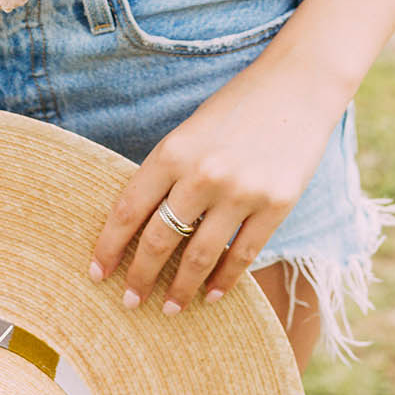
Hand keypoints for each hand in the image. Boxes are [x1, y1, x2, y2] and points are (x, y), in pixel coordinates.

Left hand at [87, 54, 347, 314]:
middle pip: (159, 239)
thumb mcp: (191, 131)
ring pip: (199, 256)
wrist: (297, 86)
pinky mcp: (275, 205)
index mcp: (173, 150)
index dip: (109, 246)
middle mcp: (202, 174)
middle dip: (139, 276)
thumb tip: (143, 225)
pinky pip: (242, 255)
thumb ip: (169, 172)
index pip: (129, 209)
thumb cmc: (237, 106)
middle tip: (128, 301)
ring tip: (168, 309)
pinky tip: (211, 295)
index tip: (96, 273)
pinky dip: (224, 281)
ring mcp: (240, 192)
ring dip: (180, 289)